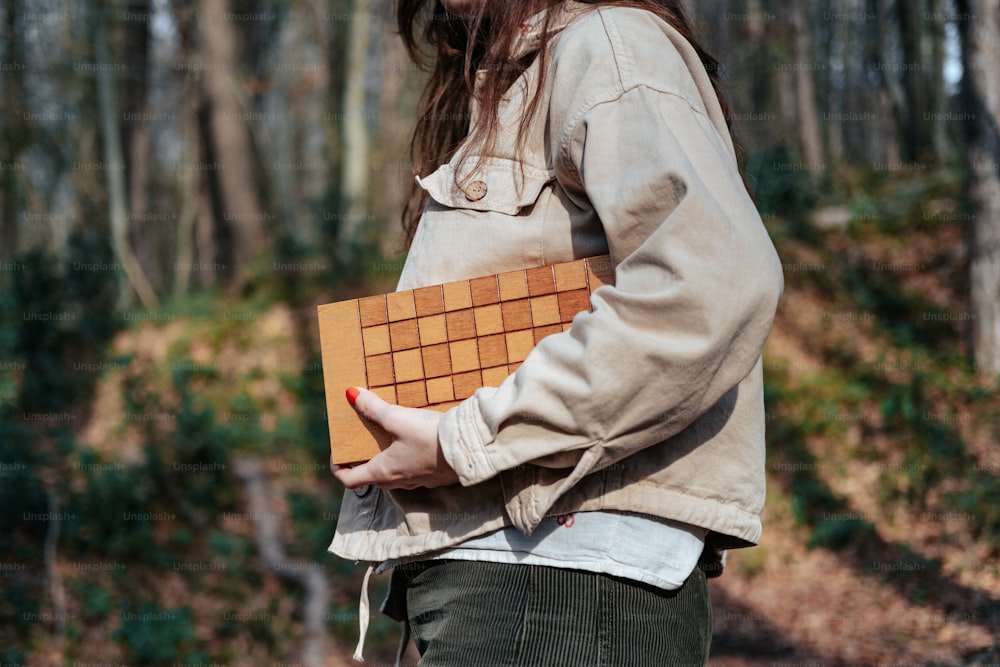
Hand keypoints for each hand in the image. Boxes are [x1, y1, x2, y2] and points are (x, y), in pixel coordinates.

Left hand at [331, 387, 459, 489]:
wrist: (469, 449)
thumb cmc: (430, 437)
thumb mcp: (397, 419)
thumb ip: (373, 407)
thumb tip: (351, 394)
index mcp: (383, 472)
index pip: (350, 480)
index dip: (338, 468)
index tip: (337, 454)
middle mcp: (398, 481)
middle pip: (372, 476)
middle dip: (363, 459)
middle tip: (362, 440)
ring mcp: (419, 480)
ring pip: (394, 473)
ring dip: (386, 458)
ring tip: (388, 436)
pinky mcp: (435, 475)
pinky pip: (414, 469)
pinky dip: (407, 456)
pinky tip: (416, 439)